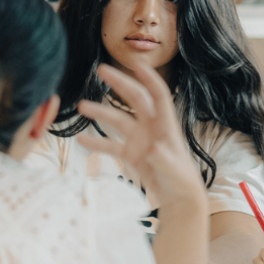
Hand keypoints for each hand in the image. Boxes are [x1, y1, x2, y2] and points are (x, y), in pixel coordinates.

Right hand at [77, 64, 205, 208]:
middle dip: (120, 83)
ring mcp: (140, 140)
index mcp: (166, 126)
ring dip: (101, 113)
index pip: (159, 95)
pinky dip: (97, 143)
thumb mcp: (173, 170)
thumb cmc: (181, 181)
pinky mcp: (132, 154)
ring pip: (118, 121)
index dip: (149, 78)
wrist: (179, 199)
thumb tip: (152, 148)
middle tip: (101, 69)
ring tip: (82, 107)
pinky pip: (111, 145)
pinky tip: (81, 140)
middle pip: (135, 99)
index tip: (136, 64)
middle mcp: (152, 128)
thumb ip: (162, 158)